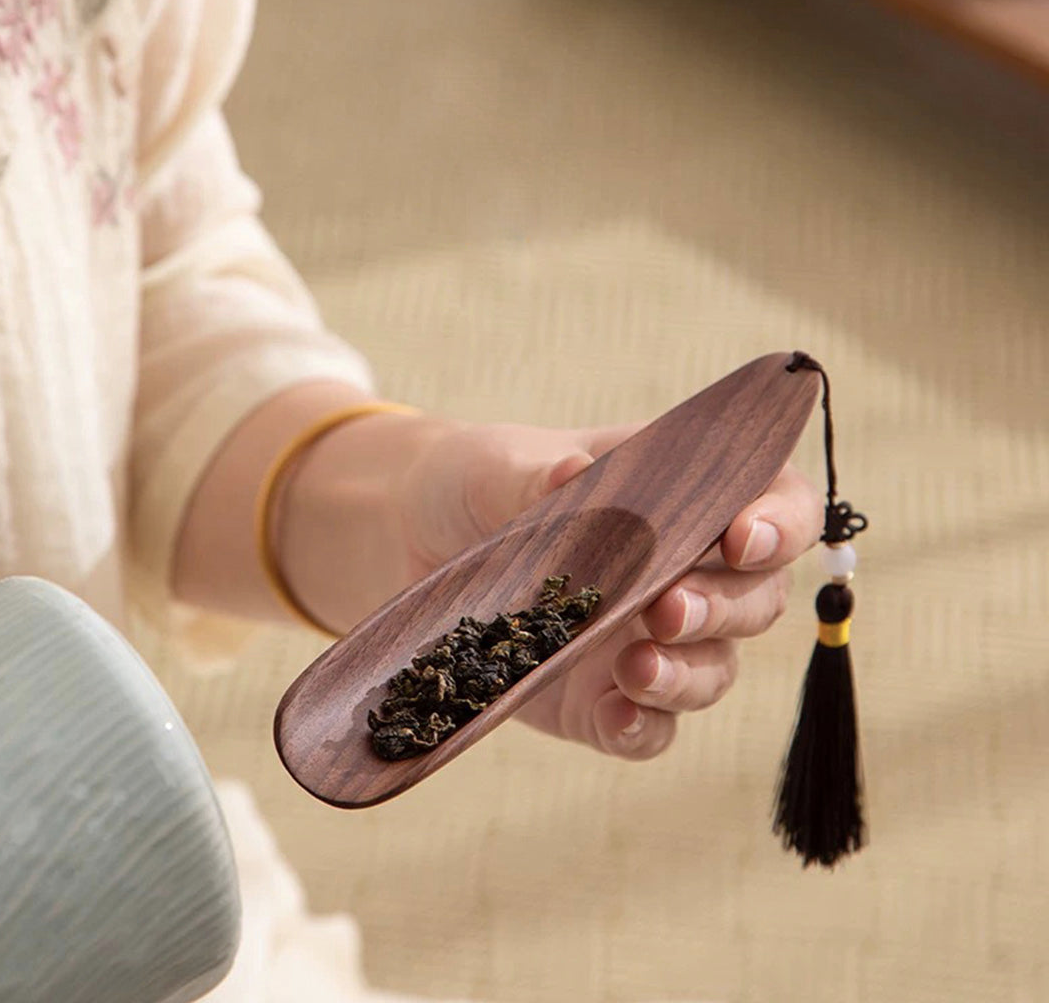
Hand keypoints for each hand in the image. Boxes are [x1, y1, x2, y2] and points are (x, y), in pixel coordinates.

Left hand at [397, 421, 821, 758]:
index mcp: (683, 495)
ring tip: (637, 665)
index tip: (742, 536)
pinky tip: (618, 713)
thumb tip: (577, 472)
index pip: (774, 503)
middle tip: (667, 607)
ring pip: (713, 670)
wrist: (412, 539)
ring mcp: (648, 641)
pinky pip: (651, 727)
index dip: (779, 523)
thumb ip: (540, 475)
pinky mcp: (604, 699)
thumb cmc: (478, 482)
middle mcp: (683, 571)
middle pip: (755, 597)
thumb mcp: (499, 465)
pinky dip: (644, 725)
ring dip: (688, 673)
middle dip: (723, 606)